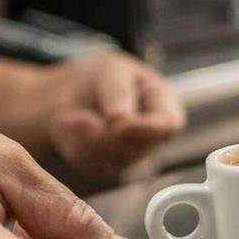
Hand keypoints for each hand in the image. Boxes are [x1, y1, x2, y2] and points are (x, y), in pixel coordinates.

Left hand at [45, 53, 185, 177]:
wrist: (75, 88)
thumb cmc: (103, 76)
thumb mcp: (111, 71)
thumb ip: (118, 93)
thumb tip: (120, 120)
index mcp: (164, 107)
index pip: (168, 126)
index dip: (146, 129)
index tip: (119, 126)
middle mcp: (152, 136)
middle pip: (135, 149)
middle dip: (103, 134)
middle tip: (79, 117)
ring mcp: (130, 155)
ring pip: (110, 161)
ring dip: (85, 139)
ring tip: (72, 117)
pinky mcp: (107, 167)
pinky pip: (91, 166)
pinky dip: (74, 146)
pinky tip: (70, 127)